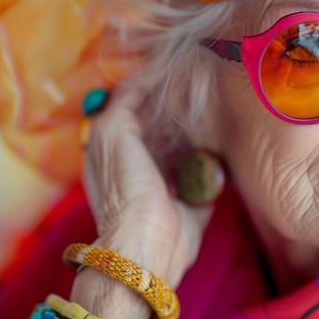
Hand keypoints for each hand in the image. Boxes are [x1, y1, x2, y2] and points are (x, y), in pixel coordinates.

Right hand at [70, 84, 212, 318]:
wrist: (145, 248)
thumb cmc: (165, 242)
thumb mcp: (188, 211)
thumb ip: (196, 191)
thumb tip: (213, 179)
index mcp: (119, 175)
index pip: (143, 137)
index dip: (168, 122)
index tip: (197, 109)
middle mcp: (107, 154)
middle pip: (137, 113)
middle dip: (166, 99)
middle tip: (198, 81)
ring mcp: (106, 138)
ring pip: (133, 98)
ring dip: (162, 84)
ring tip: (192, 69)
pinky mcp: (112, 127)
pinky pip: (131, 91)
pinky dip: (154, 79)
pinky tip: (181, 70)